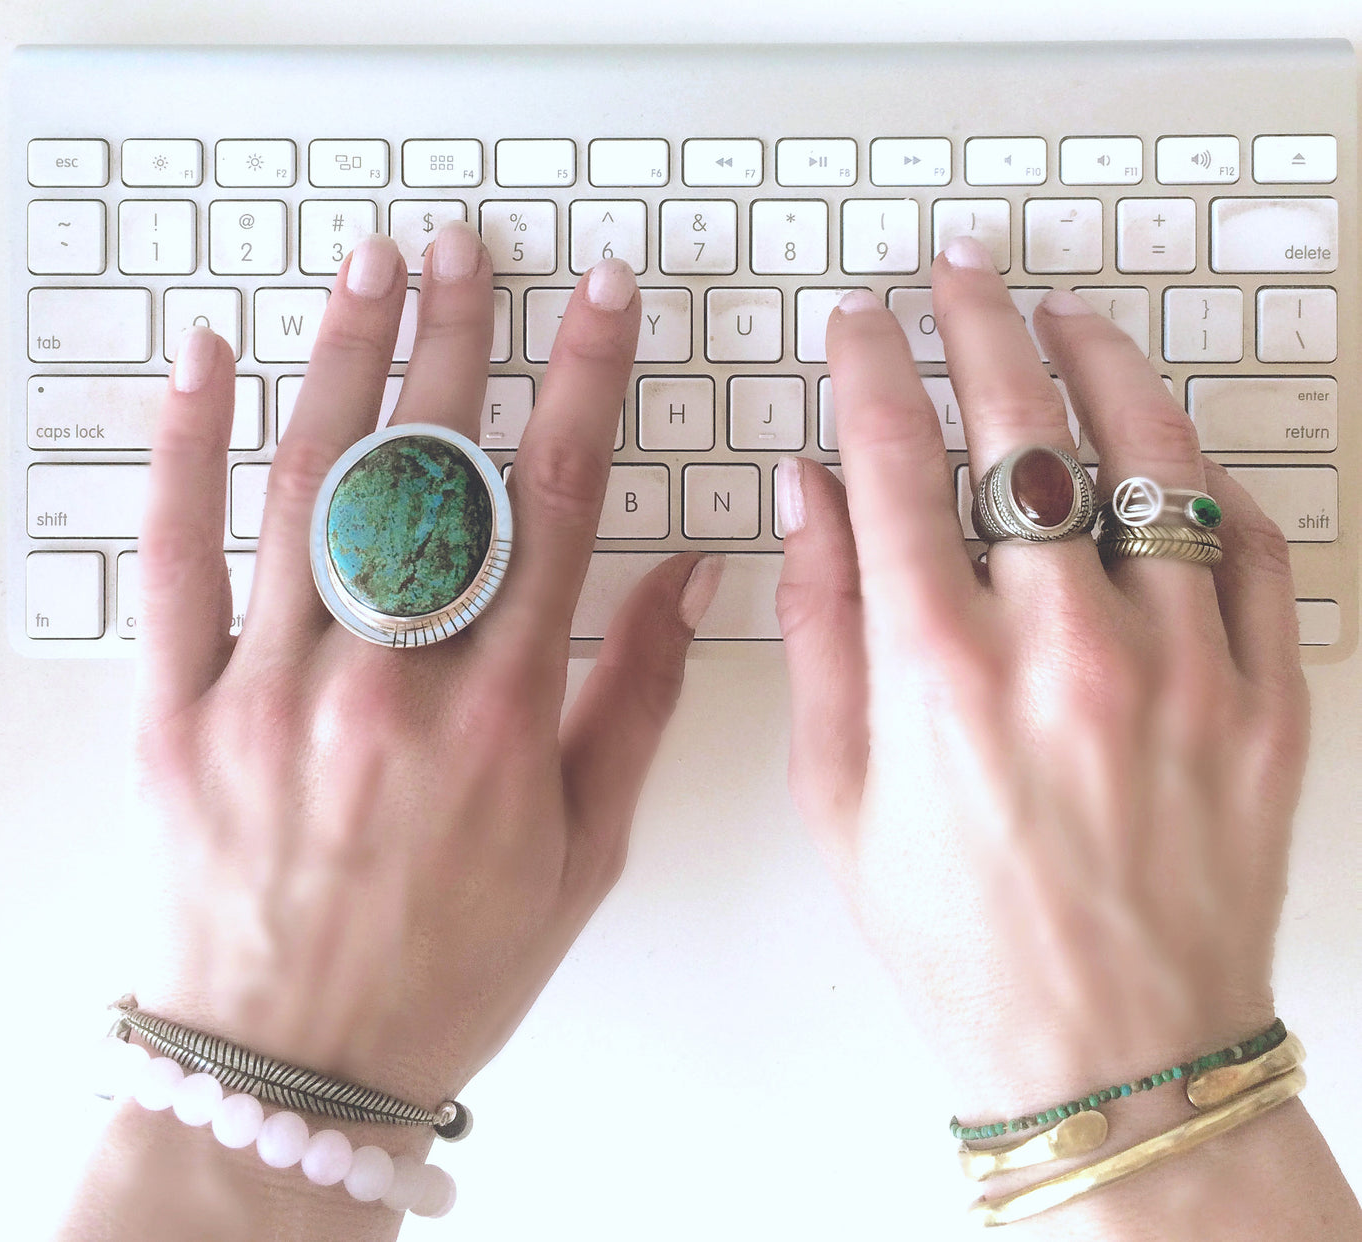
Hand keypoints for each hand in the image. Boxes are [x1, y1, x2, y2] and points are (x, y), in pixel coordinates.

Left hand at [126, 224, 721, 1128]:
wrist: (293, 1069)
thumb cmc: (448, 968)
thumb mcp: (583, 853)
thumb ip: (635, 701)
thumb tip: (686, 574)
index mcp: (500, 723)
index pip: (553, 505)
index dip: (585, 380)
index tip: (601, 299)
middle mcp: (387, 692)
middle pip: (432, 471)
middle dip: (459, 336)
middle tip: (470, 247)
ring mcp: (270, 695)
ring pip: (312, 488)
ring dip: (346, 358)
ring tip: (370, 266)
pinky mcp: (175, 714)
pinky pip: (174, 561)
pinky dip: (186, 448)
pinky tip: (209, 363)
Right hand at [775, 238, 1307, 1129]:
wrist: (1110, 1052)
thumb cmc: (961, 939)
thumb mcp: (841, 796)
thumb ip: (820, 628)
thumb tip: (809, 496)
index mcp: (940, 677)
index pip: (896, 462)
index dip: (870, 368)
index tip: (858, 324)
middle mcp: (1065, 652)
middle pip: (1020, 430)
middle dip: (978, 325)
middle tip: (959, 273)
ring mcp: (1182, 668)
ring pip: (1149, 458)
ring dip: (1100, 367)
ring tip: (1066, 318)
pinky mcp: (1263, 698)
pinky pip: (1248, 545)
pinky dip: (1204, 481)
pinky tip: (1167, 453)